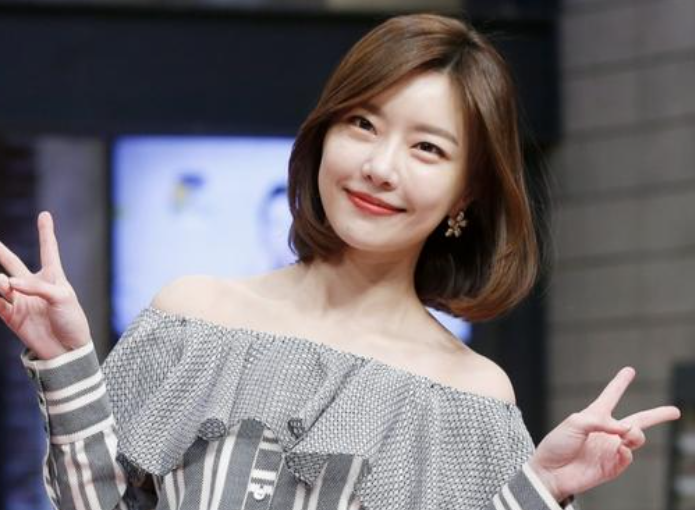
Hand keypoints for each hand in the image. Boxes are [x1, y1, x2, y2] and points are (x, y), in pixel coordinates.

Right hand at [0, 211, 91, 358]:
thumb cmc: (72, 321)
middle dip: (0, 251)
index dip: (46, 232)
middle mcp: (34, 285)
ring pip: (1, 283)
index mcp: (54, 277)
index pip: (48, 250)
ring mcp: (21, 300)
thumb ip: (37, 288)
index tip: (45, 215)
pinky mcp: (11, 316)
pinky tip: (1, 289)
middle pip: (12, 262)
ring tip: (5, 285)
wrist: (67, 351)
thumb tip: (9, 284)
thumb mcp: (62, 298)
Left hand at [529, 367, 680, 501]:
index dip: (620, 383)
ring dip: (636, 433)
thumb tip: (625, 429)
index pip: (610, 396)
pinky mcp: (612, 466)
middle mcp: (606, 432)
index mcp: (594, 416)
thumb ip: (600, 421)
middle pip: (638, 421)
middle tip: (675, 411)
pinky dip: (627, 451)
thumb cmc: (556, 444)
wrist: (548, 472)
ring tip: (627, 433)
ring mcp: (610, 449)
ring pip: (637, 438)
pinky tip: (620, 448)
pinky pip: (628, 456)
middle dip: (657, 415)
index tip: (629, 371)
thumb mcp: (574, 423)